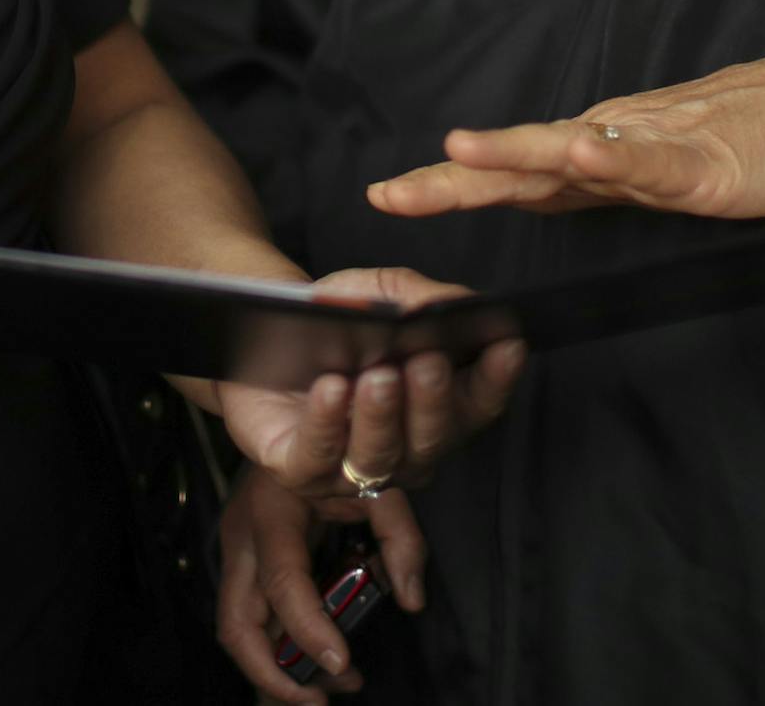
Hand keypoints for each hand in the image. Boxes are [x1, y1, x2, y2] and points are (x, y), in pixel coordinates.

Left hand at [215, 266, 524, 501]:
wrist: (257, 333)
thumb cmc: (331, 321)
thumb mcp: (380, 293)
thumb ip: (423, 298)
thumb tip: (464, 304)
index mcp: (433, 410)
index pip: (478, 405)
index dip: (497, 379)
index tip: (506, 345)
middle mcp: (402, 450)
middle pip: (433, 439)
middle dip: (434, 401)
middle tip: (429, 361)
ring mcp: (351, 469)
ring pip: (380, 456)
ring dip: (381, 416)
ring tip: (378, 375)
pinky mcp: (298, 470)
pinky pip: (318, 456)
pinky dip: (328, 423)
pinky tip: (332, 389)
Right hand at [215, 465, 427, 701]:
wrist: (292, 417)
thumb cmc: (333, 451)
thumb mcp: (375, 483)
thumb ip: (400, 537)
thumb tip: (412, 598)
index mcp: (271, 512)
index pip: (283, 585)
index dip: (309, 630)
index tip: (342, 662)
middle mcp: (243, 538)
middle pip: (238, 625)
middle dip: (275, 675)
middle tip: (322, 701)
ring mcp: (236, 553)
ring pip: (238, 630)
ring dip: (278, 669)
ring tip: (331, 687)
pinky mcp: (244, 563)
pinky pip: (251, 617)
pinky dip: (279, 647)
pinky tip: (319, 659)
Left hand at [367, 49, 764, 222]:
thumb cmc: (732, 145)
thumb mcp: (643, 177)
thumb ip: (591, 187)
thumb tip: (531, 194)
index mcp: (589, 152)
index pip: (504, 171)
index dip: (446, 182)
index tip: (386, 197)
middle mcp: (604, 141)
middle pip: (514, 161)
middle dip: (450, 178)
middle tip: (388, 194)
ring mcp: (648, 148)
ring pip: (568, 151)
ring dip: (513, 151)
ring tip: (461, 150)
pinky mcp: (699, 161)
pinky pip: (650, 161)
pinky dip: (614, 157)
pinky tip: (584, 153)